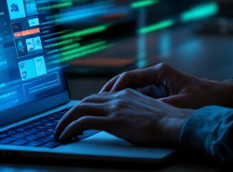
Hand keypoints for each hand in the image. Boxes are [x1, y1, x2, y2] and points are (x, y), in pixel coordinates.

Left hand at [54, 88, 193, 145]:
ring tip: (58, 133)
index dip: (83, 107)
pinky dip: (69, 128)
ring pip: (79, 109)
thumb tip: (126, 121)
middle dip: (68, 114)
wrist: (174, 123)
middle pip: (84, 101)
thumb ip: (132, 112)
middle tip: (61, 126)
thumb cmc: (166, 122)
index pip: (97, 98)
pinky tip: (65, 137)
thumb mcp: (146, 112)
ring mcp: (114, 108)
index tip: (75, 117)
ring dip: (64, 121)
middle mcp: (117, 97)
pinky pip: (82, 122)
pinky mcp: (112, 120)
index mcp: (125, 94)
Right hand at [99, 63, 232, 109]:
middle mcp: (157, 74)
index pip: (130, 76)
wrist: (221, 96)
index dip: (114, 87)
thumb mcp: (181, 103)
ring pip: (131, 87)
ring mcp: (158, 82)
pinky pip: (139, 94)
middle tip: (96, 101)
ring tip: (103, 106)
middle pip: (127, 80)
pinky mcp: (161, 90)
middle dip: (110, 90)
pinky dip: (128, 100)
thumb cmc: (204, 96)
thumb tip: (140, 112)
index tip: (104, 97)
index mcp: (160, 72)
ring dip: (118, 96)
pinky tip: (120, 110)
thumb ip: (160, 106)